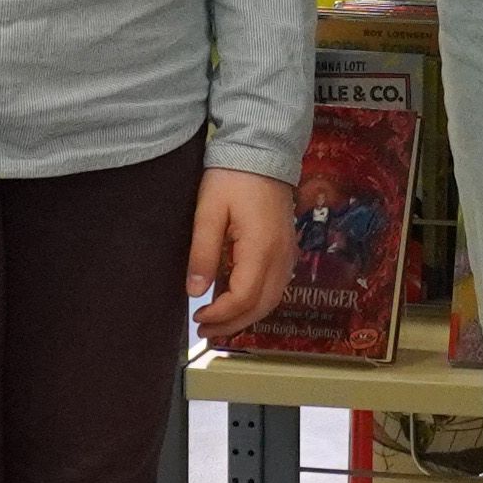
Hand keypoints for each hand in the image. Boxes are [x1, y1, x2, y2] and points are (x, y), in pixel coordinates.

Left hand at [187, 168, 298, 345]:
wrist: (262, 151)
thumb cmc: (233, 177)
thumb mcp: (209, 212)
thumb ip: (203, 253)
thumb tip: (194, 291)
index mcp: (261, 249)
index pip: (243, 298)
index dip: (220, 315)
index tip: (197, 317)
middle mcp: (280, 256)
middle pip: (261, 306)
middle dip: (233, 324)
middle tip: (205, 331)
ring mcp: (287, 253)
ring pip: (272, 300)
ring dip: (246, 316)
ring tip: (219, 323)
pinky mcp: (287, 248)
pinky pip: (276, 286)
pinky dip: (257, 301)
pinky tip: (237, 300)